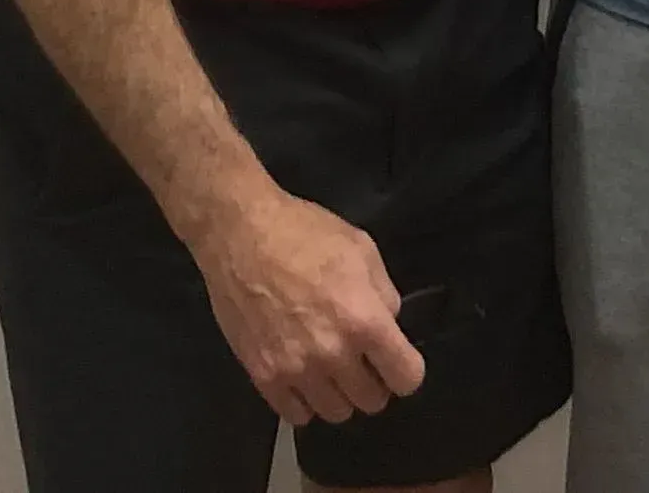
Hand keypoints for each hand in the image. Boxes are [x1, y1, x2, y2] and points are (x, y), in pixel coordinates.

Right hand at [192, 180, 424, 428]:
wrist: (241, 235)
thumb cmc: (304, 233)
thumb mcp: (361, 248)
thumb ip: (384, 293)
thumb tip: (389, 324)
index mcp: (364, 320)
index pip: (406, 378)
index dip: (405, 370)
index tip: (395, 359)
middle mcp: (333, 354)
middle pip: (372, 401)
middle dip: (374, 381)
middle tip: (361, 358)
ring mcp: (297, 370)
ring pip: (336, 413)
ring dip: (339, 393)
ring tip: (330, 367)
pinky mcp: (264, 377)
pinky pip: (296, 416)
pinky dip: (305, 401)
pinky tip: (303, 375)